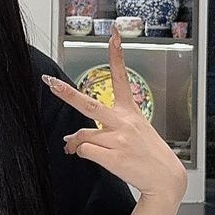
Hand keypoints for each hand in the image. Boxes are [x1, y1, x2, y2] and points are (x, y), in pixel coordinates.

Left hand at [42, 28, 186, 201]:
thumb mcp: (136, 131)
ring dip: (73, 142)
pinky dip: (81, 154)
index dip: (117, 55)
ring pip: (82, 135)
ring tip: (70, 147)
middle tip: (49, 83)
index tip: (113, 35)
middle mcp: (124, 122)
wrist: (165, 179)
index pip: (122, 78)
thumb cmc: (149, 154)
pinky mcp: (112, 157)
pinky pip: (85, 151)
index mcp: (131, 111)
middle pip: (89, 104)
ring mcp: (118, 139)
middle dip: (66, 93)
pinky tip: (86, 156)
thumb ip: (107, 129)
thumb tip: (74, 138)